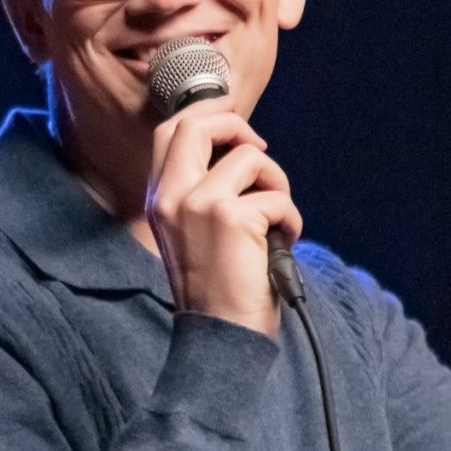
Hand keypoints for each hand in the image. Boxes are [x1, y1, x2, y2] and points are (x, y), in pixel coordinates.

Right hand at [145, 102, 302, 337]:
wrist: (219, 336)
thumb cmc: (216, 289)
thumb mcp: (190, 233)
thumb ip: (200, 191)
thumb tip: (239, 152)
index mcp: (159, 199)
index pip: (169, 131)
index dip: (205, 114)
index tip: (234, 123)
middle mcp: (172, 196)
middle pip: (199, 125)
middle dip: (239, 127)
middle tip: (260, 151)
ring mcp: (200, 204)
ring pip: (251, 157)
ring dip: (277, 184)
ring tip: (276, 220)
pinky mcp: (233, 218)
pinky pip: (277, 196)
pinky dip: (291, 219)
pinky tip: (283, 243)